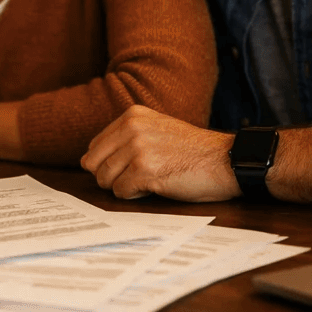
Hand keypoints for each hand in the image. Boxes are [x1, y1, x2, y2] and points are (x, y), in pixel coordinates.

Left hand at [81, 106, 238, 201]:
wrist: (225, 160)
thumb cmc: (192, 150)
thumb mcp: (156, 129)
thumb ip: (124, 138)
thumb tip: (86, 161)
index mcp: (131, 115)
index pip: (94, 147)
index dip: (108, 164)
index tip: (131, 167)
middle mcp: (132, 128)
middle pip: (95, 164)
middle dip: (112, 177)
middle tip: (139, 177)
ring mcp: (137, 148)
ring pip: (105, 179)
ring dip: (125, 187)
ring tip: (151, 179)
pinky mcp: (145, 170)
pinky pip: (121, 192)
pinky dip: (135, 196)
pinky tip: (156, 186)